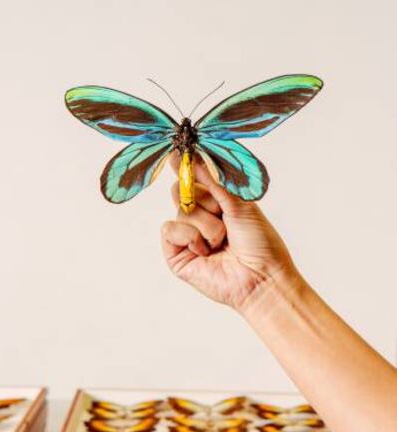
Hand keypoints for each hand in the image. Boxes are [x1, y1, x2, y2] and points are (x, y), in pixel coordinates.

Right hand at [161, 157, 296, 311]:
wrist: (261, 276)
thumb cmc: (260, 243)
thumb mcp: (240, 203)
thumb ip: (214, 182)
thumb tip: (193, 159)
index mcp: (218, 204)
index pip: (194, 180)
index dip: (186, 167)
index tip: (179, 154)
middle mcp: (200, 218)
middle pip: (182, 191)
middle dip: (202, 198)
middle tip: (220, 212)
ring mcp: (188, 237)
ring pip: (181, 210)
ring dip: (206, 224)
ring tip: (222, 241)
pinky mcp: (177, 255)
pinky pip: (169, 229)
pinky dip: (190, 237)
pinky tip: (206, 251)